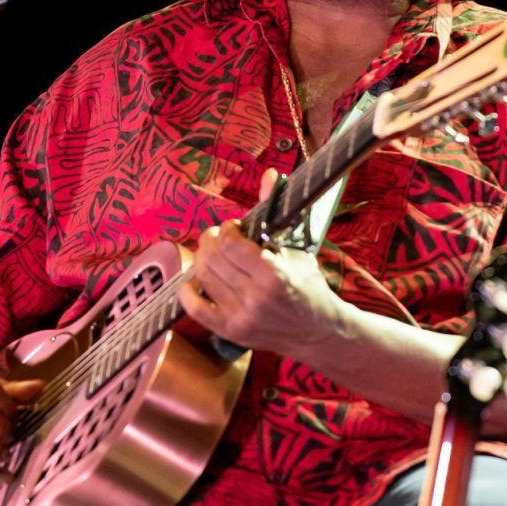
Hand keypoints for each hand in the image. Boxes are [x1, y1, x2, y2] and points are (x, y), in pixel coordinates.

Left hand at [176, 169, 351, 358]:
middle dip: (211, 240)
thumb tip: (271, 174)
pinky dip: (188, 290)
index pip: (229, 243)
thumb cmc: (308, 285)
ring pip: (202, 277)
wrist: (318, 331)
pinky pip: (194, 307)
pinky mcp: (230, 331)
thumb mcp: (296, 246)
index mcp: (273, 274)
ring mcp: (241, 316)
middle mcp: (255, 297)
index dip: (226, 229)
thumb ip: (276, 210)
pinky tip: (197, 280)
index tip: (234, 228)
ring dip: (202, 259)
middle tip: (220, 238)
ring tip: (214, 254)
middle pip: (212, 258)